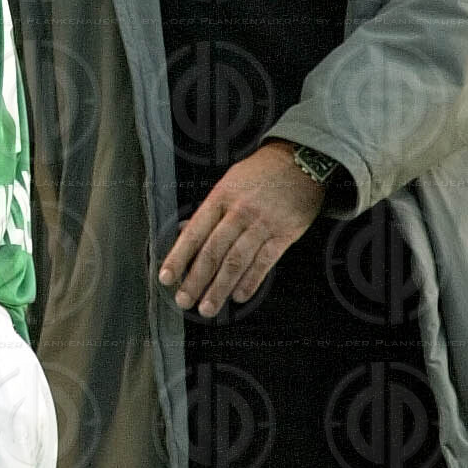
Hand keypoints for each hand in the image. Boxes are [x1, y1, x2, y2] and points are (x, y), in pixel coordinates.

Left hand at [159, 141, 326, 318]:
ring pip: (236, 261)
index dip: (178, 257)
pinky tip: (238, 296)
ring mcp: (263, 224)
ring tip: (208, 307)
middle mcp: (239, 212)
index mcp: (221, 197)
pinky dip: (250, 281)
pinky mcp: (285, 234)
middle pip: (213, 252)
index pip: (194, 233)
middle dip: (196, 280)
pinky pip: (264, 262)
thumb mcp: (229, 181)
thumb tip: (185, 232)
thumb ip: (210, 210)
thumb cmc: (262, 172)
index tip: (166, 277)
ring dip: (220, 288)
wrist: (301, 160)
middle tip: (184, 300)